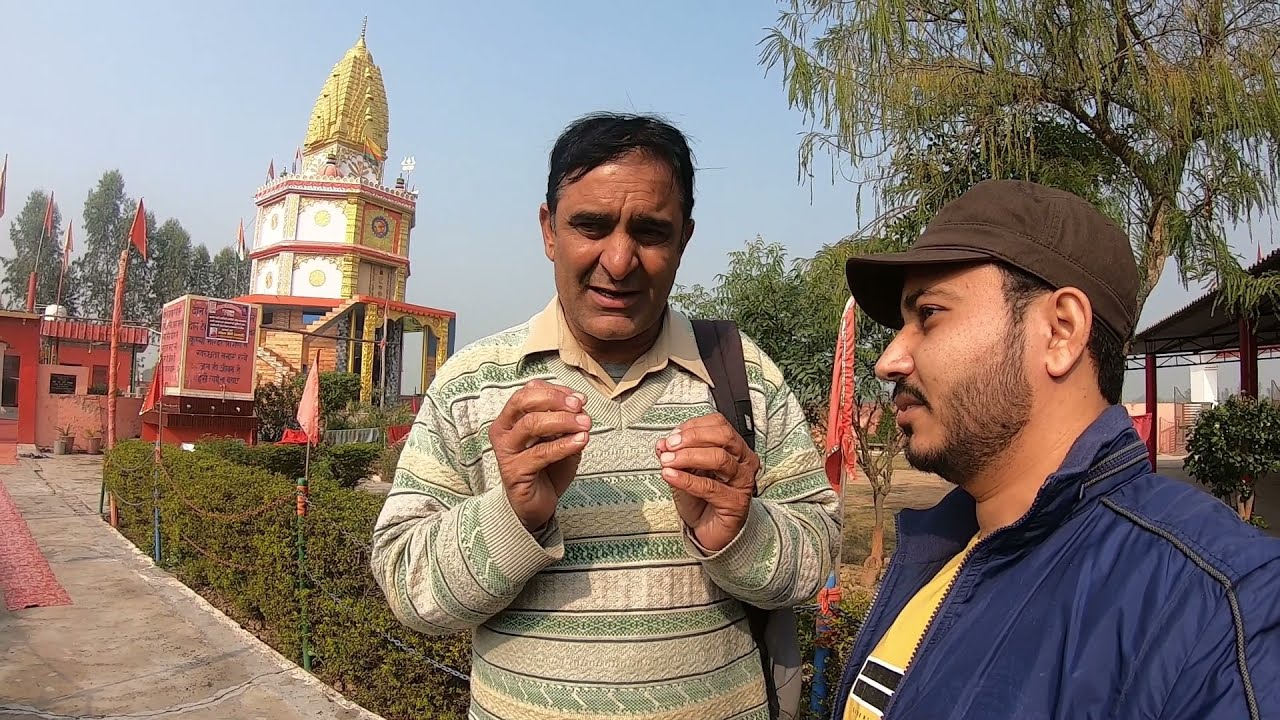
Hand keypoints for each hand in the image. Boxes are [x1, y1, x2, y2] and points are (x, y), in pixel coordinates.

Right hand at [489, 380, 590, 531]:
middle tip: (579, 407)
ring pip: (532, 424)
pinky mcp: (514, 471)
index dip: (555, 390)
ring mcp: (507, 451)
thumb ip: (567, 422)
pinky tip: (580, 441)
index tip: (579, 398)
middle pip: (524, 402)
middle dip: (555, 400)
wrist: (536, 504)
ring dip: (563, 421)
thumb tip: (580, 406)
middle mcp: (504, 430)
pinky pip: (540, 453)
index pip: (529, 391)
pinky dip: (563, 445)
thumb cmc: (546, 469)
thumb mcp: (560, 439)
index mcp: (511, 418)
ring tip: (584, 425)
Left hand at [657, 413, 758, 552]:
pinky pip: (710, 486)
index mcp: (734, 448)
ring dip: (688, 457)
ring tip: (667, 461)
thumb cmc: (702, 500)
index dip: (693, 426)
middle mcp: (743, 461)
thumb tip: (662, 444)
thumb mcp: (685, 472)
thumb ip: (674, 456)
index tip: (672, 436)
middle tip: (670, 446)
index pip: (719, 424)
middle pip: (723, 436)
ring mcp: (742, 482)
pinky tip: (671, 476)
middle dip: (693, 437)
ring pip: (719, 458)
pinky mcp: (735, 502)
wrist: (710, 531)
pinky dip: (686, 479)